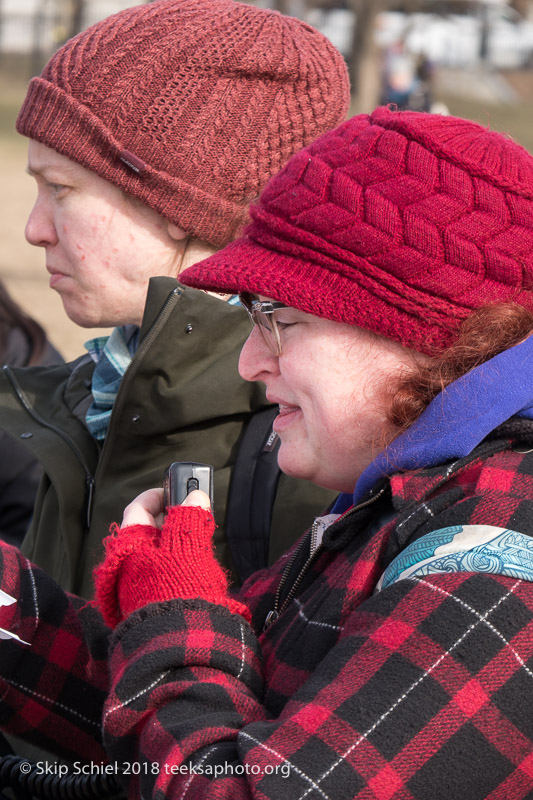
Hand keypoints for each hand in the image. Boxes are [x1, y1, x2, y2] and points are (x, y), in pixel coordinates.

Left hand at [95, 490, 248, 627]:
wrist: (179, 644)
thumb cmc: (179, 588)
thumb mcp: (189, 547)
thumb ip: (190, 518)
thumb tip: (195, 496)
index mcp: (130, 544)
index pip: (138, 508)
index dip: (158, 496)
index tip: (177, 489)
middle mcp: (126, 565)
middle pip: (147, 532)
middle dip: (172, 521)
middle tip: (193, 515)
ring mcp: (135, 587)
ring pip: (155, 555)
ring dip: (176, 544)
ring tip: (200, 541)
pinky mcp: (148, 605)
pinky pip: (160, 576)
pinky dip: (176, 566)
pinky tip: (196, 569)